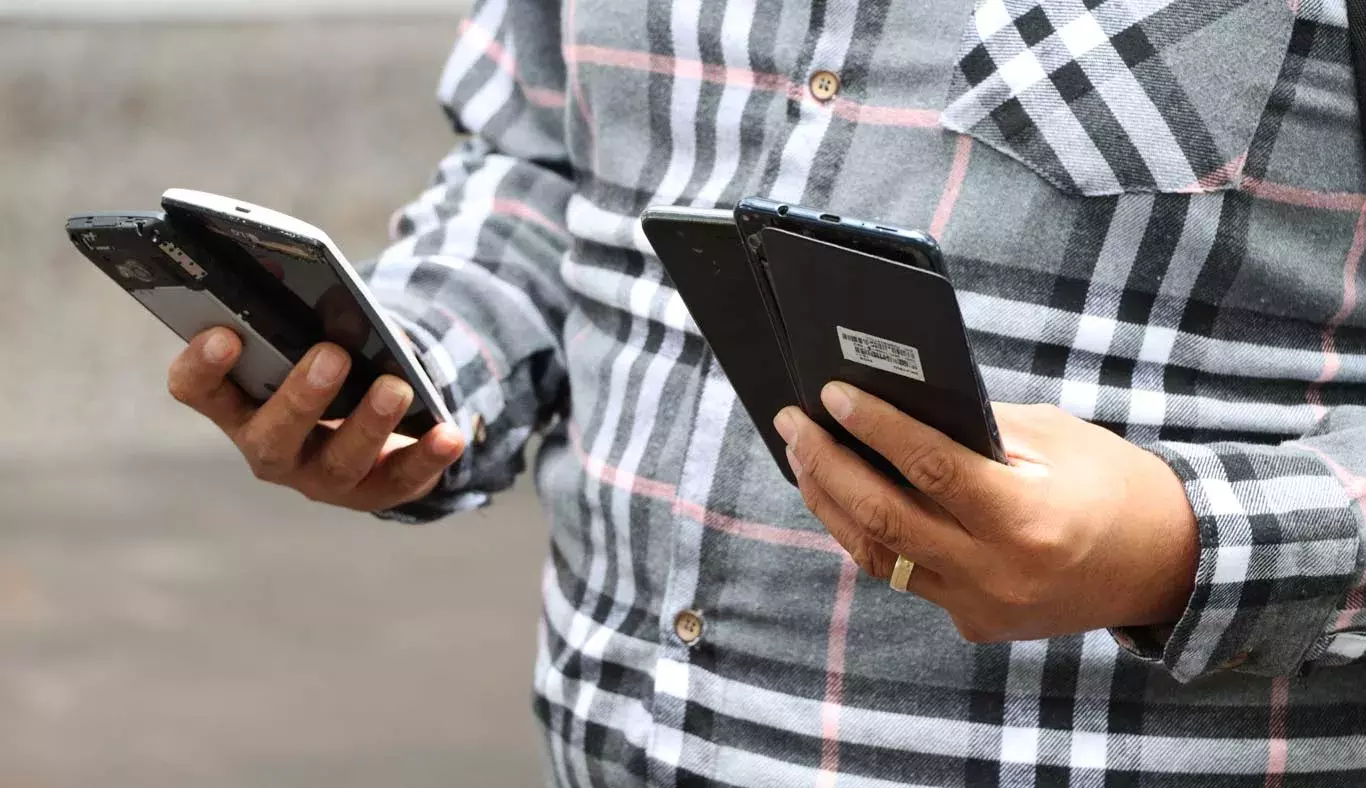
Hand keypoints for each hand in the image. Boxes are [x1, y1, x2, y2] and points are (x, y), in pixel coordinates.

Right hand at [168, 327, 463, 511]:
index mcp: (238, 404)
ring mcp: (321, 477)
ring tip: (395, 386)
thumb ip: (301, 314)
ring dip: (369, 423)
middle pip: (272, 436)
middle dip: (301, 397)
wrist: (373, 424)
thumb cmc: (328, 367)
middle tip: (331, 355)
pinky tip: (449, 434)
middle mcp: (270, 448)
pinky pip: (402, 479)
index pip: (196, 391)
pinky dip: (427, 456)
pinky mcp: (374, 491)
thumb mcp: (310, 337)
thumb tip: (314, 279)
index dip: (202, 367)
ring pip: (339, 462)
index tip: (225, 334)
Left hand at [775, 383, 1198, 642]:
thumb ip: (976, 428)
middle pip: (885, 516)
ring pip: (880, 555)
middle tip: (793, 424)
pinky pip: (905, 578)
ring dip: (833, 502)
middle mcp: (997, 572)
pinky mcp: (975, 622)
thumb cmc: (1113, 484)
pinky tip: (844, 500)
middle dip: (828, 465)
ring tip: (804, 457)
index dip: (874, 427)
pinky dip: (870, 536)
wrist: (1166, 566)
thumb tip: (896, 400)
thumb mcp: (1054, 438)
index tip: (831, 395)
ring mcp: (982, 606)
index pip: (929, 467)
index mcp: (1024, 519)